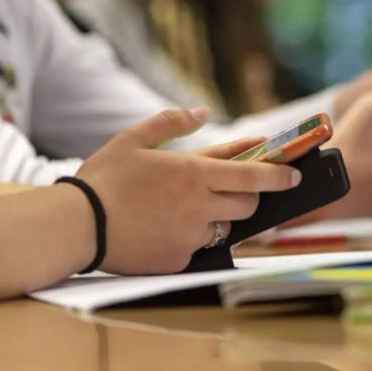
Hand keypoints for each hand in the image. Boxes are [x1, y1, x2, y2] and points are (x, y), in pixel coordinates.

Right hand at [75, 107, 300, 273]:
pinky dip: (192, 239)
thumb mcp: (133, 139)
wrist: (76, 226)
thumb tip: (202, 110)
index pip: (253, 174)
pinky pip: (200, 248)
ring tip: (183, 209)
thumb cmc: (103, 179)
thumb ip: (171, 122)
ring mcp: (191, 235)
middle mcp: (199, 206)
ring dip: (216, 218)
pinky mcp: (180, 260)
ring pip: (225, 228)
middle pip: (247, 203)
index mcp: (193, 173)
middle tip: (231, 190)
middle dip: (247, 195)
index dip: (279, 174)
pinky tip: (165, 229)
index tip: (295, 175)